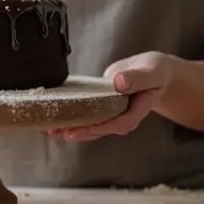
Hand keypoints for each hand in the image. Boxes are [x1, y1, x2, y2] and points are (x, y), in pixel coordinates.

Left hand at [47, 51, 173, 141]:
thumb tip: (120, 82)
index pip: (115, 124)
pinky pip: (87, 115)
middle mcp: (122, 118)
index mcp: (135, 112)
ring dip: (70, 128)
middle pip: (98, 130)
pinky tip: (55, 117)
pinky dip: (72, 117)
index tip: (77, 129)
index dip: (95, 128)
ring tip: (48, 129)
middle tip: (54, 132)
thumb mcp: (151, 72)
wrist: (154, 72)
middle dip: (76, 132)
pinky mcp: (102, 108)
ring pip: (90, 126)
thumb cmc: (155, 71)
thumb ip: (138, 78)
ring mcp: (111, 115)